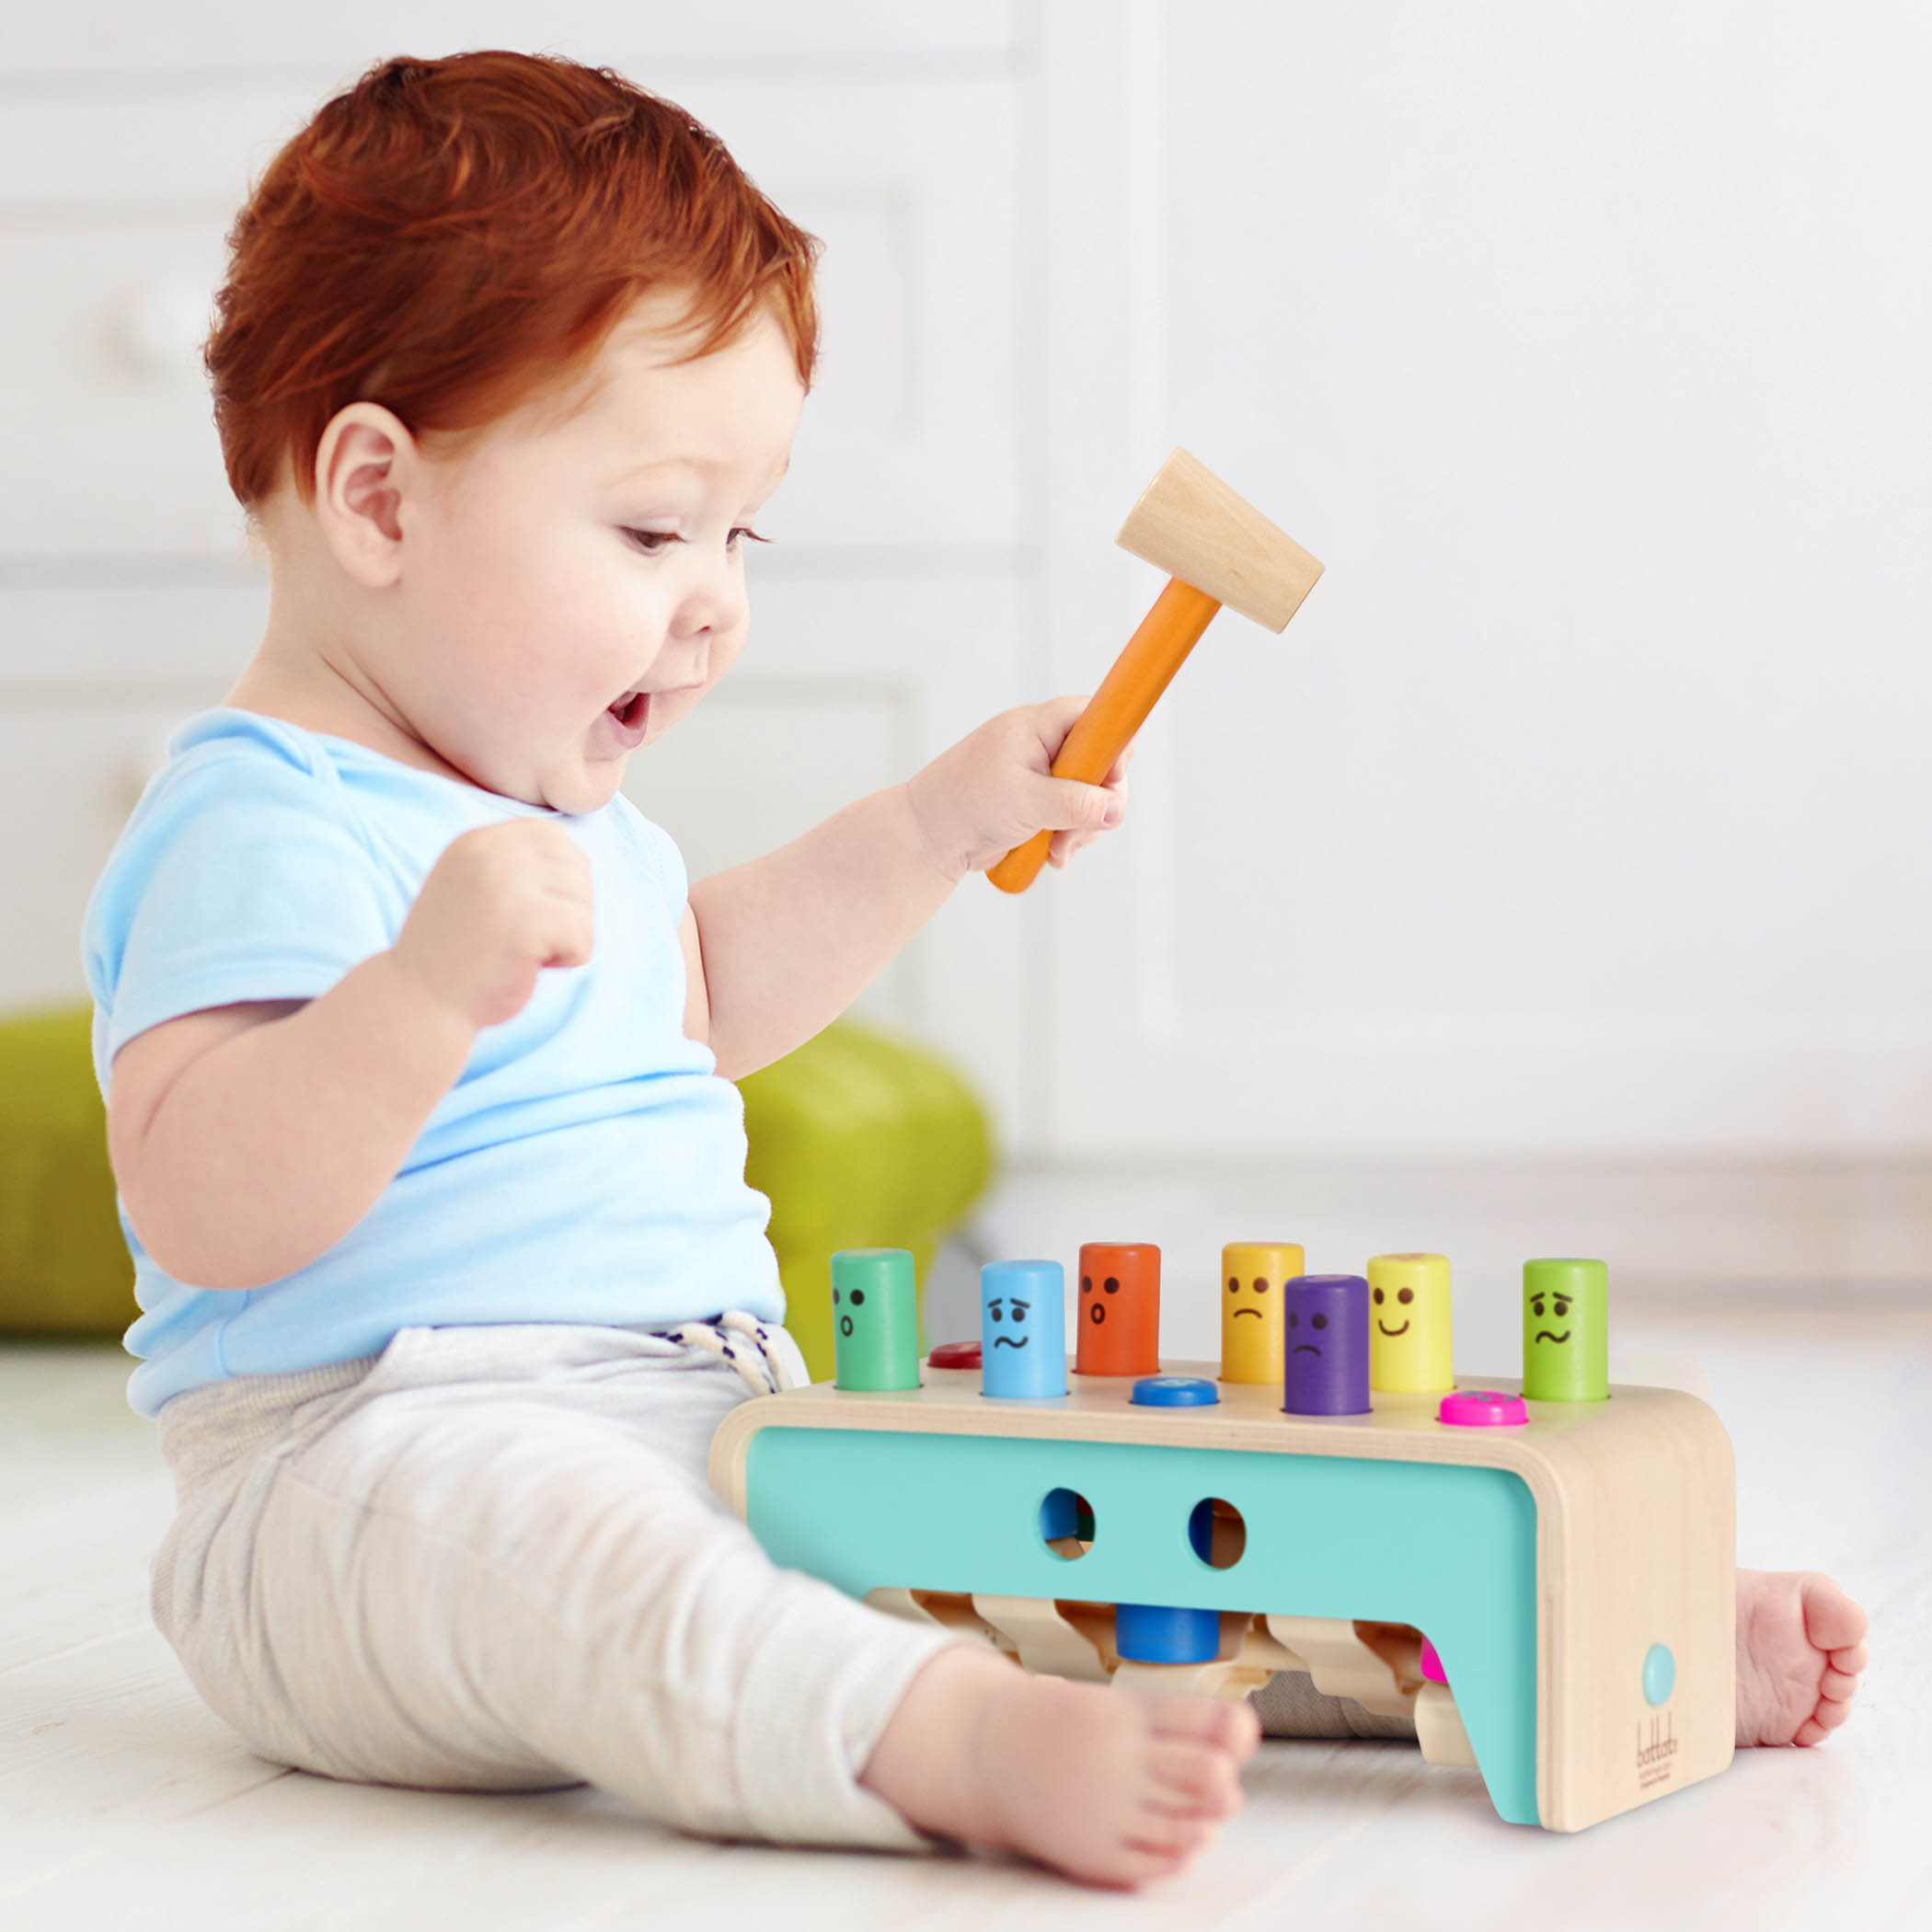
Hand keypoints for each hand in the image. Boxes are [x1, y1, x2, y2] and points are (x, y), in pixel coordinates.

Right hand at [390, 821, 593, 1029]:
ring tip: (522, 951)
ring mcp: (507, 884)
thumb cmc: (457, 953)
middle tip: (527, 937)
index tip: (534, 910)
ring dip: (566, 937)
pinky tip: (531, 966)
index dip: (561, 878)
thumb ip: (515, 866)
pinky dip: (570, 959)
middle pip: (577, 869)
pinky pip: (584, 935)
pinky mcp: (526, 921)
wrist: (419, 1002)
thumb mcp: (476, 887)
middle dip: (568, 909)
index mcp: (478, 841)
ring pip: (584, 903)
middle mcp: (491, 851)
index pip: (553, 837)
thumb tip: (580, 861)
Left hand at [905, 697, 1133, 883]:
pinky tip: (1053, 854)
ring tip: (1058, 849)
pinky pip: (1072, 816)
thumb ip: (1075, 802)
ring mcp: (1040, 776)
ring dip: (1082, 827)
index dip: (1112, 740)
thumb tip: (1114, 809)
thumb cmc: (964, 804)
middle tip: (1089, 826)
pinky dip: (1069, 836)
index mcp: (1034, 727)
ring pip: (1089, 795)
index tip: (1114, 774)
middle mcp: (1041, 746)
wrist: (927, 838)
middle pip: (1099, 761)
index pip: (1091, 714)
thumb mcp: (1027, 801)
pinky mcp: (1038, 804)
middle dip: (1098, 800)